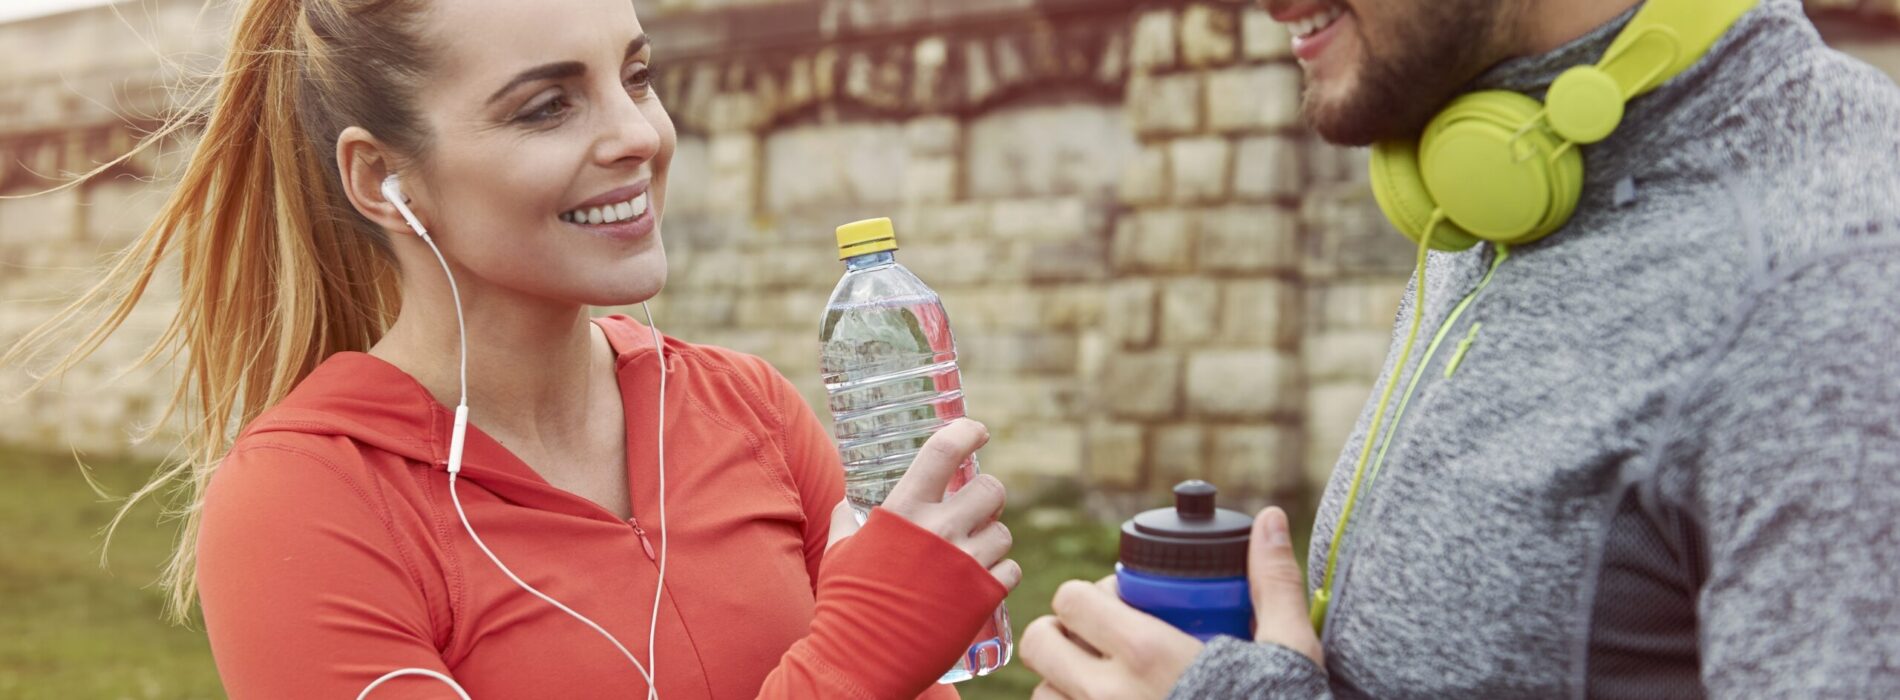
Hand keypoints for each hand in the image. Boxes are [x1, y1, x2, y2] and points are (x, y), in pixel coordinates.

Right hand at [824, 419, 1021, 589]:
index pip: (945, 450)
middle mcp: (940, 529)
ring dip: (992, 539)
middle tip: (975, 511)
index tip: (978, 430)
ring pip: (1004, 532)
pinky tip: (982, 581)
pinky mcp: (983, 596)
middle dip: (987, 497)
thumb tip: (848, 504)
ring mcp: (965, 563)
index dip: (967, 431)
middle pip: (991, 490)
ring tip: (972, 555)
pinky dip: (1001, 573)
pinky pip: (1011, 569)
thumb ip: (847, 520)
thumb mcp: (839, 551)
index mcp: (905, 509)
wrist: (860, 660)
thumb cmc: (845, 604)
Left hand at [1020, 507, 1323, 698]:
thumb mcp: (1288, 650)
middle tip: (1101, 640)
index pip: (1072, 598)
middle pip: (1041, 641)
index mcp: (1147, 654)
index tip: (1117, 603)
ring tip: (1104, 683)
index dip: (1089, 595)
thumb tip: (1268, 518)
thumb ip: (1273, 582)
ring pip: (1042, 694)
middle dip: (1063, 633)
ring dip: (1063, 683)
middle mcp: (1108, 696)